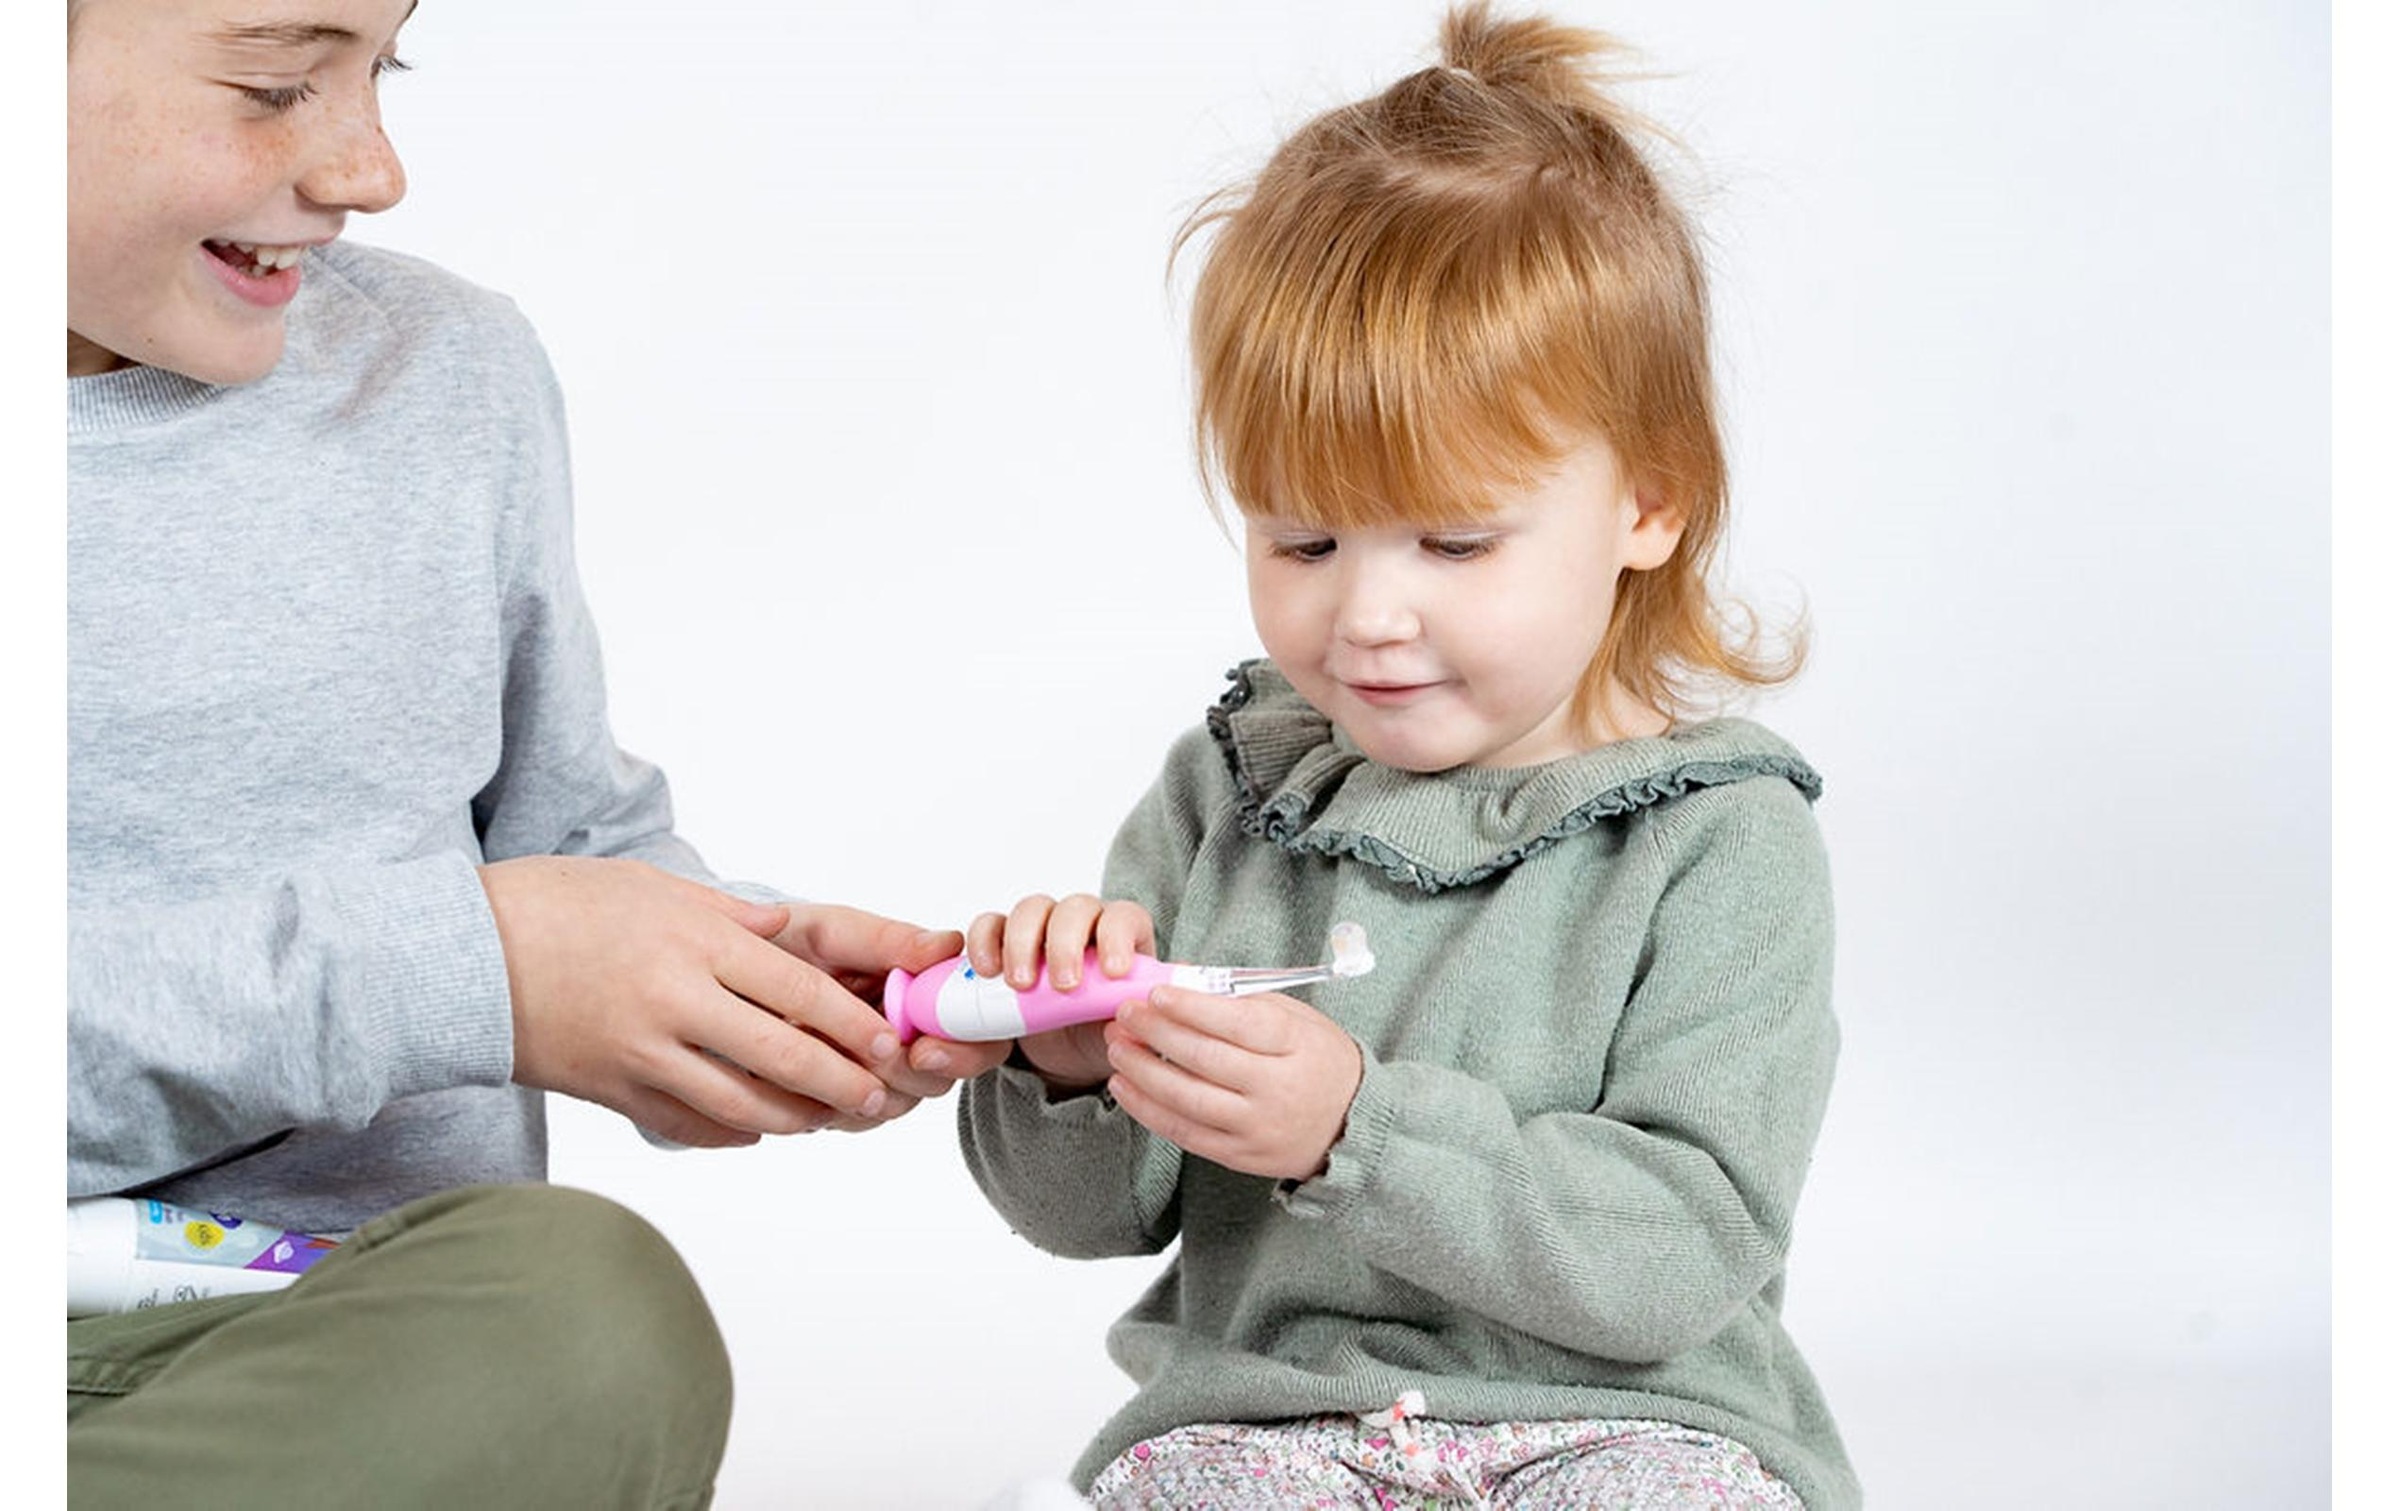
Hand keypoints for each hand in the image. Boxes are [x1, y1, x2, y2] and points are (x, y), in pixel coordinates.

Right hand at [483, 856, 916, 1146]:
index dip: (852, 1025)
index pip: (798, 992)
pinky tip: (758, 1129)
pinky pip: (687, 1124)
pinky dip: (731, 1132)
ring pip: (740, 1104)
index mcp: (692, 942)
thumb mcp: (649, 887)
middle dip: (841, 1083)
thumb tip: (787, 932)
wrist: (458, 957)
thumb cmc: (555, 905)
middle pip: (781, 1056)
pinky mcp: (611, 1092)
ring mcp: (640, 1055)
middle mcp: (673, 1002)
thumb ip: (727, 917)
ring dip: (794, 1117)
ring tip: (829, 1118)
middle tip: (879, 1096)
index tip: (888, 1043)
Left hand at [759, 902, 1012, 1115]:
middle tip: (876, 1062)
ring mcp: (879, 1069)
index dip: (962, 1047)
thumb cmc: (782, 943)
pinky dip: (835, 1105)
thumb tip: (949, 944)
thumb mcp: (830, 932)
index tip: (924, 1046)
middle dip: (913, 1075)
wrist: (718, 974)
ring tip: (828, 1062)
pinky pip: (856, 1118)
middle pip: (943, 1077)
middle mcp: (911, 1033)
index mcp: (924, 988)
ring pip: (900, 1103)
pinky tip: (806, 1082)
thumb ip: (886, 940)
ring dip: (871, 1090)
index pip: (976, 1030)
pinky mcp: (843, 1098)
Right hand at [965, 892, 1155, 1088]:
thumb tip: (1132, 1023)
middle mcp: (1083, 921)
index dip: (1118, 938)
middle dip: (1066, 945)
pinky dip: (985, 941)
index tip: (1113, 972)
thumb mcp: (1123, 1028)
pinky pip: (991, 924)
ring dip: (1023, 943)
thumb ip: (1132, 1020)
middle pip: (1074, 909)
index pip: (1123, 918)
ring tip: (1020, 985)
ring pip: (1032, 909)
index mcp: (1122, 935)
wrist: (1069, 1047)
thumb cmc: (1102, 1027)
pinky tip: (987, 972)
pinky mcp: (1005, 939)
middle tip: (1063, 986)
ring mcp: (1042, 925)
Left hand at [1102, 985, 1362, 1181]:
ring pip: (1186, 1099)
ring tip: (1116, 1047)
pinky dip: (1147, 1109)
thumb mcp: (1295, 1018)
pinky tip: (1123, 1087)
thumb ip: (1241, 1001)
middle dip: (1155, 1033)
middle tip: (1124, 1014)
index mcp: (1295, 1045)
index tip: (1155, 993)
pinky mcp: (1239, 1155)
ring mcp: (1257, 1127)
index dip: (1190, 1008)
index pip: (1235, 1023)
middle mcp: (1277, 1089)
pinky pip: (1183, 1133)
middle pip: (1204, 1059)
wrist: (1351, 1123)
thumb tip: (1181, 979)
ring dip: (1142, 1071)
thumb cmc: (1316, 1058)